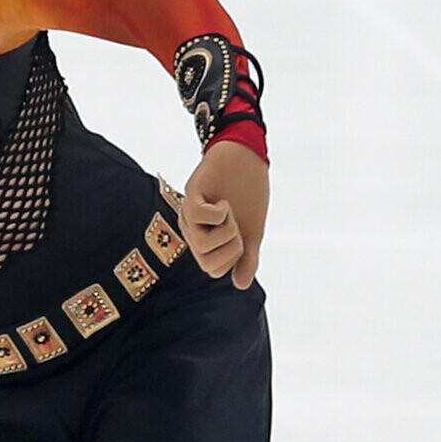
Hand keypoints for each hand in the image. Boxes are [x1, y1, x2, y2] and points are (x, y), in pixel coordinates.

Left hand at [180, 140, 268, 289]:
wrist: (246, 157)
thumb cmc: (247, 194)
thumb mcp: (251, 231)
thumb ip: (246, 258)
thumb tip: (240, 285)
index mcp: (204, 239)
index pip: (214, 270)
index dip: (234, 259)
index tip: (241, 237)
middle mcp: (192, 228)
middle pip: (206, 264)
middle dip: (231, 249)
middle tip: (236, 225)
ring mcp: (188, 211)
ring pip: (201, 245)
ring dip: (226, 231)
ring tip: (229, 212)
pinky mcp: (190, 193)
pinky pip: (198, 217)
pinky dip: (218, 213)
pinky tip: (224, 202)